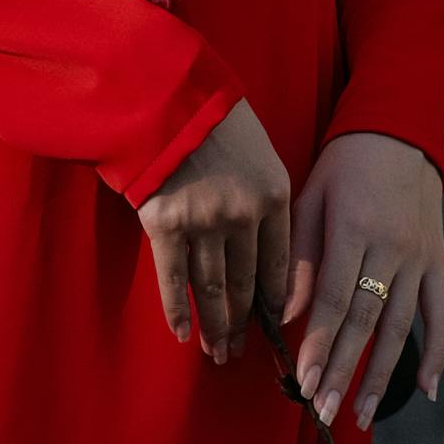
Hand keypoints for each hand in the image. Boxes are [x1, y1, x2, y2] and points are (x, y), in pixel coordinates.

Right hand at [136, 97, 289, 363]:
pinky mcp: (164, 222)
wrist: (163, 90)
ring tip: (217, 352)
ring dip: (215, 325)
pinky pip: (172, 278)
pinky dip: (177, 310)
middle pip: (245, 282)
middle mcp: (243, 214)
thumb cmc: (209, 113)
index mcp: (274, 194)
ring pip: (212, 287)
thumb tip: (258, 240)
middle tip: (239, 352)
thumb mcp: (256, 148)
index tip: (270, 323)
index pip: (279, 263)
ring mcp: (204, 221)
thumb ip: (261, 193)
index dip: (273, 299)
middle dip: (242, 322)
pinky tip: (183, 334)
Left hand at [286, 129, 443, 426]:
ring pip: (402, 327)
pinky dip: (437, 354)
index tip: (305, 382)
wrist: (398, 132)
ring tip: (362, 415)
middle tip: (323, 412)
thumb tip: (287, 315)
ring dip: (382, 375)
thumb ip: (300, 257)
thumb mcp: (310, 199)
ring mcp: (421, 259)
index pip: (334, 298)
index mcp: (354, 230)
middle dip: (343, 370)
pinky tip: (426, 391)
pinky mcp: (439, 263)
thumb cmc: (343, 165)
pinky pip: (441, 314)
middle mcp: (392, 249)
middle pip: (366, 320)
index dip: (320, 344)